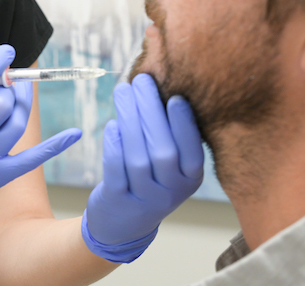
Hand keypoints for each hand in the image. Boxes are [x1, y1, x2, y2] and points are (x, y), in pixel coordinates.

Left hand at [83, 73, 203, 262]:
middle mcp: (171, 192)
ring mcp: (144, 198)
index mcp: (190, 179)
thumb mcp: (171, 164)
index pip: (192, 152)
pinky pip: (115, 169)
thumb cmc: (151, 178)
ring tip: (122, 92)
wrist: (125, 224)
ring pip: (137, 158)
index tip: (175, 97)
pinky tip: (113, 124)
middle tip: (141, 80)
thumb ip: (170, 133)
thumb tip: (160, 86)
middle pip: (163, 151)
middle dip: (151, 111)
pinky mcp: (118, 200)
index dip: (184, 125)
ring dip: (129, 120)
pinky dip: (114, 144)